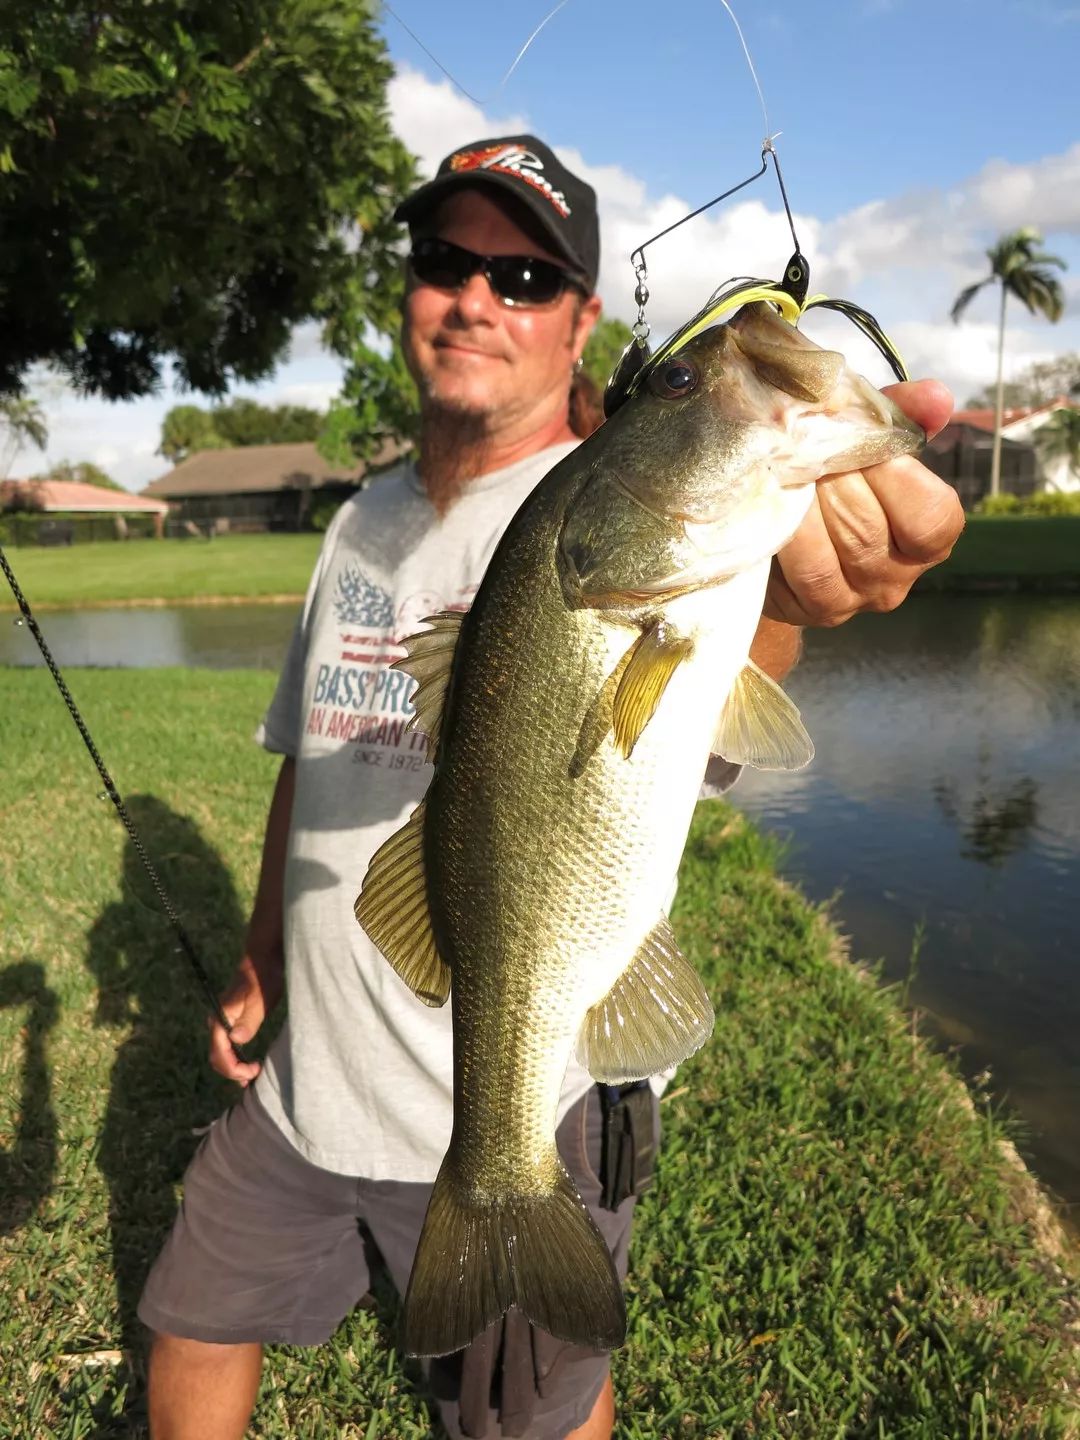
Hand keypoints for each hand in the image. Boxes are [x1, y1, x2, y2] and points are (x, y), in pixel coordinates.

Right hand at [208, 951, 282, 1086]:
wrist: (264, 958)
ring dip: (233, 1067)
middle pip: (217, 1057)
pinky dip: (236, 1058)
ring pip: (222, 1052)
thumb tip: (236, 1040)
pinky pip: (228, 1045)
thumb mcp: (260, 999)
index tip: (252, 1073)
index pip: (219, 1053)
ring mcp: (223, 1021)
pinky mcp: (232, 1020)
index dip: (233, 1069)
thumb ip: (248, 1020)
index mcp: (220, 1018)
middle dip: (232, 1072)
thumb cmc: (264, 977)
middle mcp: (217, 1022)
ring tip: (251, 1076)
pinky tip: (248, 1064)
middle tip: (253, 1078)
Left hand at [764, 380, 962, 627]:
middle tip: (803, 448)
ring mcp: (848, 602)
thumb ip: (903, 418)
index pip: (931, 517)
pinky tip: (765, 508)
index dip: (893, 476)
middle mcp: (894, 579)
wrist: (780, 522)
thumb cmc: (838, 475)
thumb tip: (936, 398)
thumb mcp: (871, 441)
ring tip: (781, 474)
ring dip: (797, 510)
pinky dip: (777, 536)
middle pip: (867, 531)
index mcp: (928, 538)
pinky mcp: (802, 611)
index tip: (861, 445)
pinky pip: (791, 575)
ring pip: (824, 560)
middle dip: (831, 481)